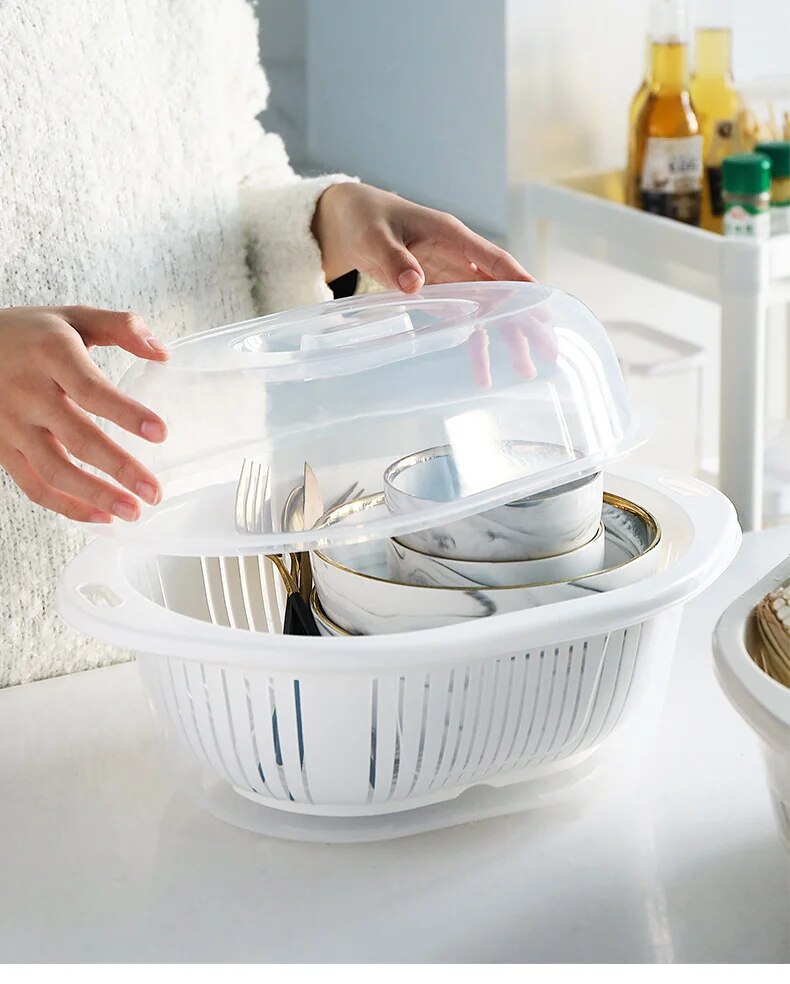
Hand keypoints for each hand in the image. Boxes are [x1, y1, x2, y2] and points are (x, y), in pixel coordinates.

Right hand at [0, 306, 168, 521]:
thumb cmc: (30, 334)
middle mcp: (28, 392)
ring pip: (54, 470)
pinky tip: (101, 516)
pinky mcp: (2, 449)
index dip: (126, 413)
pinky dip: (67, 506)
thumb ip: (121, 327)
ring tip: (133, 511)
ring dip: (95, 496)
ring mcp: (11, 425)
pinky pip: (33, 486)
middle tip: (154, 491)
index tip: (159, 433)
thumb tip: (163, 353)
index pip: (90, 389)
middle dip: (119, 468)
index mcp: (51, 355)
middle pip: (76, 437)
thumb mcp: (73, 317)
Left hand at [312, 183, 554, 384]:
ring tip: (525, 370)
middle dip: (525, 319)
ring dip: (507, 338)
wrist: (349, 220)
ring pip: (488, 310)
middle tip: (549, 348)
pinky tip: (482, 374)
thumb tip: (414, 284)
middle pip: (501, 291)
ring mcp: (452, 277)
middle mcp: (459, 257)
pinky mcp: (440, 294)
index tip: (541, 304)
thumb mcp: (375, 237)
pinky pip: (463, 322)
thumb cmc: (366, 220)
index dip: (519, 282)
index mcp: (451, 236)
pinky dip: (474, 346)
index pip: (494, 261)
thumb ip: (394, 259)